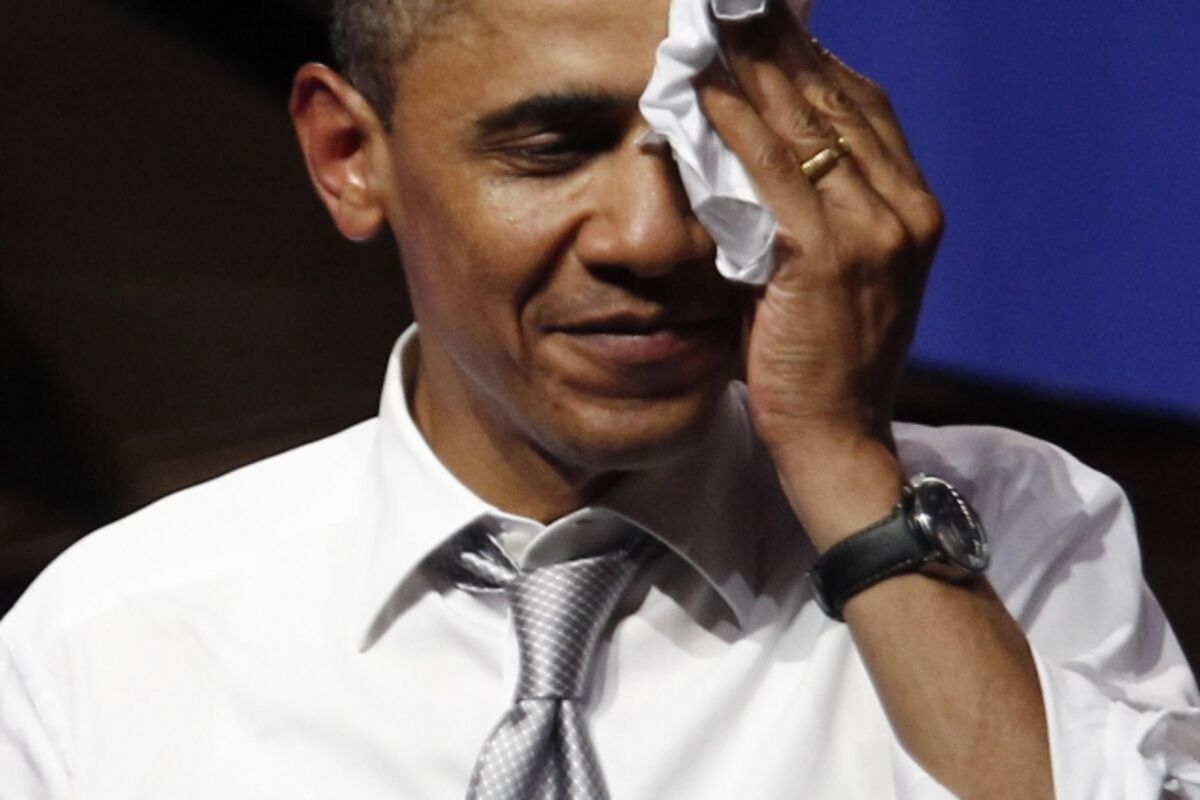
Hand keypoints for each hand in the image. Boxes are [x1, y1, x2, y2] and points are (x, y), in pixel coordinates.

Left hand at [696, 11, 943, 549]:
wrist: (838, 443)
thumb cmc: (820, 363)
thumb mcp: (826, 276)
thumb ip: (808, 214)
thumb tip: (749, 153)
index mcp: (911, 210)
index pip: (862, 108)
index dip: (811, 60)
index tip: (763, 25)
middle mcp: (904, 210)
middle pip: (836, 101)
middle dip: (779, 48)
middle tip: (727, 8)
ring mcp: (874, 232)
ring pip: (806, 126)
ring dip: (753, 70)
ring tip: (707, 30)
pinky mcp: (829, 259)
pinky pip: (775, 173)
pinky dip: (737, 127)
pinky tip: (704, 92)